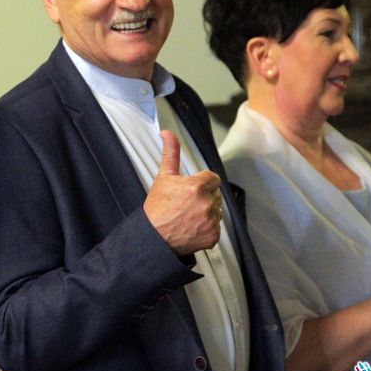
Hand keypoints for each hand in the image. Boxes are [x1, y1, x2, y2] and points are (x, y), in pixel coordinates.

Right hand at [144, 130, 221, 255]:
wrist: (153, 237)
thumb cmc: (157, 208)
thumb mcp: (163, 177)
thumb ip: (170, 153)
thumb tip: (167, 133)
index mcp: (197, 186)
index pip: (213, 178)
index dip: (202, 183)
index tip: (191, 190)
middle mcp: (207, 203)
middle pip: (215, 194)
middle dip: (204, 197)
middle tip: (187, 204)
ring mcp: (211, 221)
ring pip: (216, 211)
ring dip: (207, 212)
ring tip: (189, 216)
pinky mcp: (213, 236)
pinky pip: (216, 228)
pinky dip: (206, 229)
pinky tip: (192, 227)